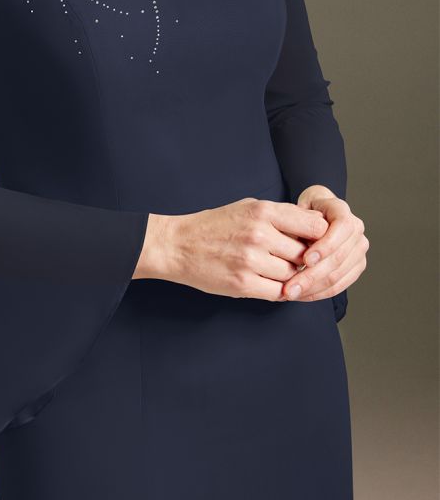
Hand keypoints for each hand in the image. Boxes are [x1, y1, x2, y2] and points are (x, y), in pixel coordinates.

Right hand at [137, 199, 328, 301]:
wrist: (178, 245)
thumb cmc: (214, 225)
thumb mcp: (248, 207)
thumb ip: (281, 215)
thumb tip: (317, 225)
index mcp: (262, 211)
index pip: (313, 225)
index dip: (321, 236)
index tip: (317, 241)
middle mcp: (259, 234)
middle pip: (305, 254)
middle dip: (305, 260)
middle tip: (299, 260)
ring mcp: (251, 260)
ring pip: (293, 275)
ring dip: (292, 276)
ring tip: (280, 270)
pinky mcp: (243, 284)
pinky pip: (278, 292)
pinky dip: (281, 291)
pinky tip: (273, 283)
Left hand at [280, 185, 367, 302]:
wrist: (313, 214)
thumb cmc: (301, 212)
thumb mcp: (294, 212)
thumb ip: (297, 225)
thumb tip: (295, 247)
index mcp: (342, 210)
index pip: (342, 228)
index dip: (325, 246)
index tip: (305, 260)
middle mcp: (356, 229)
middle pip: (339, 257)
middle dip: (312, 275)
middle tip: (290, 287)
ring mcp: (359, 249)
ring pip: (338, 275)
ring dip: (313, 288)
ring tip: (291, 294)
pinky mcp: (357, 266)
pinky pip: (340, 285)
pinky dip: (319, 293)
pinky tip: (302, 295)